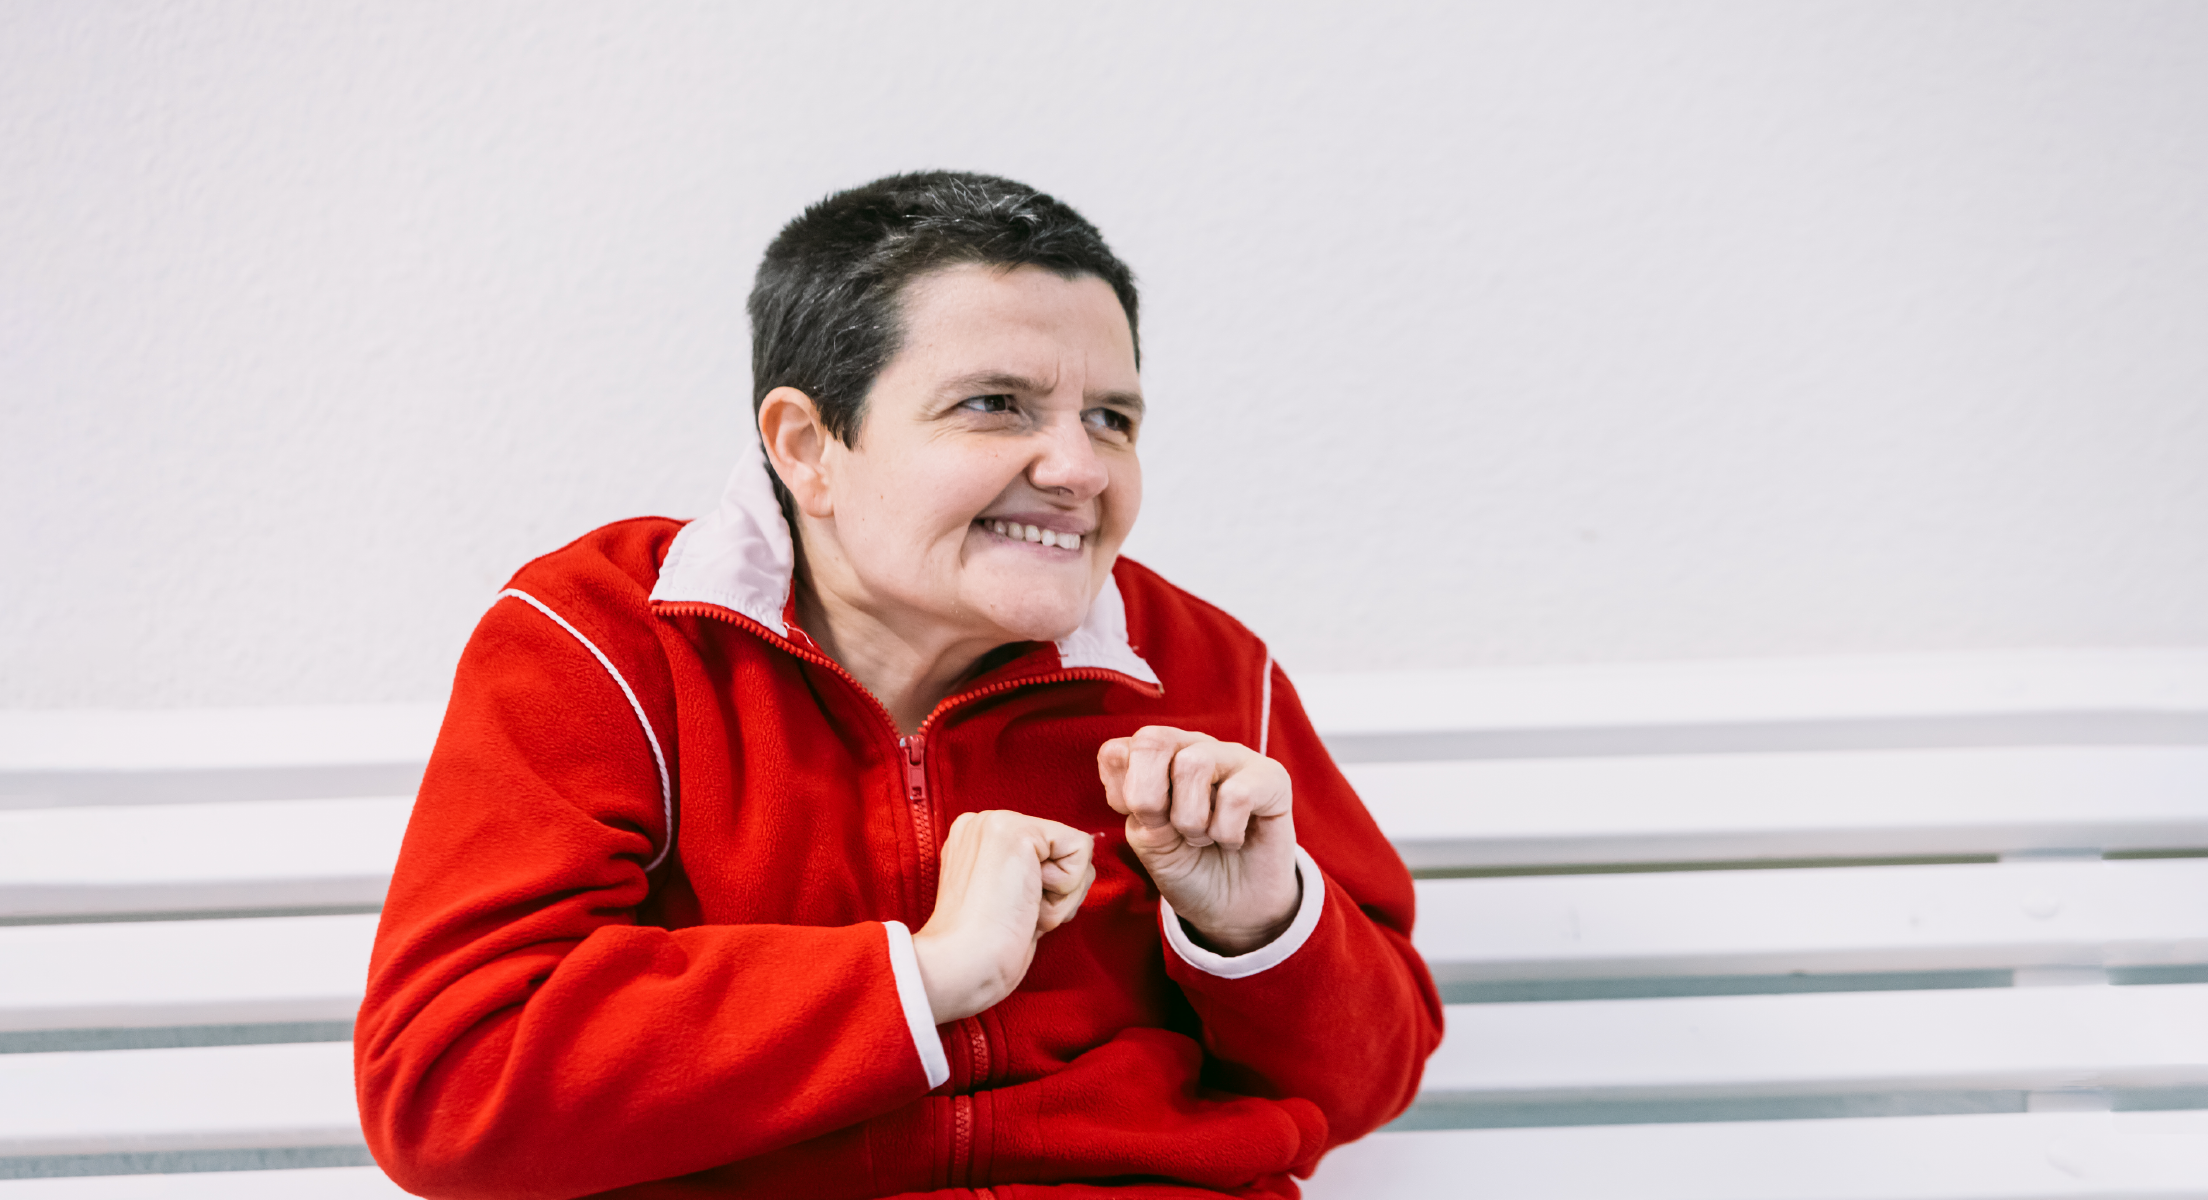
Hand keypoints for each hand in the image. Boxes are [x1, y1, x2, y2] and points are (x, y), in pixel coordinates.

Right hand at [911, 810, 1095, 1024]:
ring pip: (1077, 854)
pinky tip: (1027, 900)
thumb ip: (1034, 877)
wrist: (963, 966)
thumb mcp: (1010, 901)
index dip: (1045, 894)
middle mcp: (984, 823)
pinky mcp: (1020, 831)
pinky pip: (1081, 850)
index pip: (1046, 854)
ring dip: (1060, 897)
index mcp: (977, 841)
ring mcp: (999, 822)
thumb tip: (1080, 866)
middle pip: (1065, 852)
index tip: (1009, 913)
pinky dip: (1067, 889)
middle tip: (1015, 914)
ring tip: (1017, 910)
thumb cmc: (983, 951)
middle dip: (1057, 894)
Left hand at [1098, 727, 1298, 955]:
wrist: (1236, 907)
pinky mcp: (1271, 778)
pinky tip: (1233, 839)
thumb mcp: (1151, 845)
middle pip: (1152, 739)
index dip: (1121, 795)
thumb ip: (1140, 811)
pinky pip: (1237, 793)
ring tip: (1203, 837)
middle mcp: (1193, 747)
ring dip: (1191, 819)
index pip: (1117, 751)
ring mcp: (1233, 757)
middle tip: (1168, 829)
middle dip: (1148, 797)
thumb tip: (1146, 793)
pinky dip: (1226, 832)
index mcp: (1157, 759)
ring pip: (1194, 763)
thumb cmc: (1190, 868)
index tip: (1144, 824)